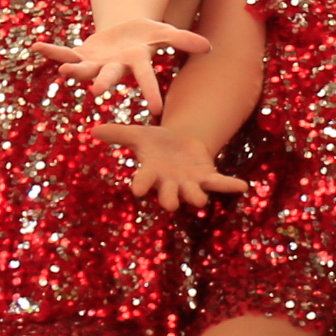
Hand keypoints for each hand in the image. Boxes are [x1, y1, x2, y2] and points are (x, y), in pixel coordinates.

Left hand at [37, 17, 207, 115]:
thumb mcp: (166, 32)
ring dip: (73, 68)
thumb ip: (184, 40)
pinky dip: (50, 50)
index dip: (152, 92)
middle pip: (110, 76)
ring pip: (83, 68)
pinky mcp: (80, 54)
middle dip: (104, 82)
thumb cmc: (147, 35)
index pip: (146, 79)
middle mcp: (114, 67)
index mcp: (136, 63)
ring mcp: (95, 62)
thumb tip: (209, 47)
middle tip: (98, 91)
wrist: (124, 31)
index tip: (158, 110)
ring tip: (65, 69)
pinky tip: (36, 46)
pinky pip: (63, 52)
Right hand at [95, 123, 246, 211]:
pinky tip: (243, 186)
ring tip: (201, 200)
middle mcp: (169, 182)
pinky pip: (219, 183)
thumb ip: (117, 134)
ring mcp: (188, 181)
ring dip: (196, 197)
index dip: (141, 184)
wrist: (178, 143)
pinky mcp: (206, 176)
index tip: (136, 190)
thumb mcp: (137, 134)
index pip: (143, 180)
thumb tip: (93, 130)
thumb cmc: (154, 142)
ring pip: (193, 193)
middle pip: (168, 194)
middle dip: (169, 199)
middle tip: (170, 205)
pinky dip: (230, 185)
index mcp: (151, 172)